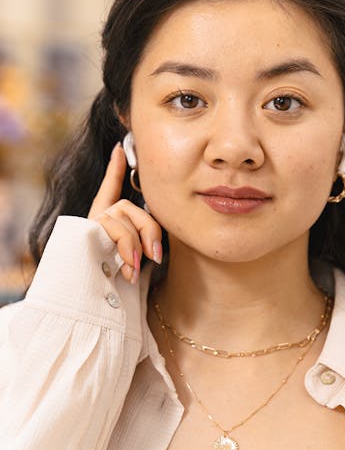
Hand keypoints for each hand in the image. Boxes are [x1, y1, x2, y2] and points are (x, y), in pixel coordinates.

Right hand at [88, 143, 162, 282]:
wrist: (82, 302)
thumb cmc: (107, 287)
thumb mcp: (128, 265)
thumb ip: (139, 250)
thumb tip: (157, 254)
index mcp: (103, 222)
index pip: (110, 189)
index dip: (115, 169)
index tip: (119, 148)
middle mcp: (94, 219)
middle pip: (129, 208)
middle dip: (149, 231)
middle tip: (156, 258)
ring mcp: (88, 224)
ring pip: (123, 220)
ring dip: (134, 247)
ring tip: (133, 272)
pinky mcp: (85, 231)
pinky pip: (113, 226)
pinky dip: (125, 246)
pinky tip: (126, 269)